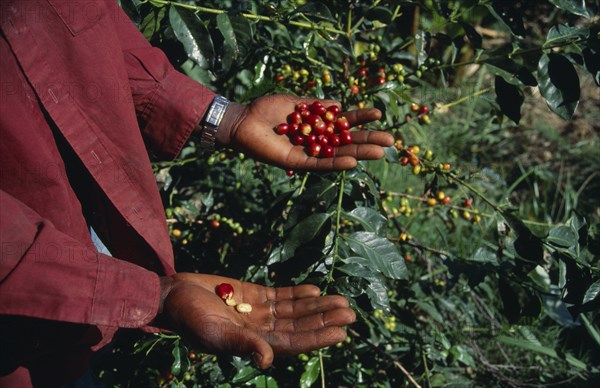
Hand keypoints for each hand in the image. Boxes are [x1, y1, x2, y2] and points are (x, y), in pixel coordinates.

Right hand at [156, 273, 355, 368]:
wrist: (173, 295)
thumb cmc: (190, 318)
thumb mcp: (215, 333)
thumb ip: (243, 344)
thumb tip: (267, 361)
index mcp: (253, 343)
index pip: (293, 342)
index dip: (317, 338)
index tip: (341, 332)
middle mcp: (260, 330)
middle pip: (299, 325)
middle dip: (324, 319)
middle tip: (351, 312)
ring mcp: (258, 311)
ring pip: (294, 310)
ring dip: (316, 305)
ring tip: (342, 300)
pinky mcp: (252, 294)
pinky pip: (281, 295)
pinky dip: (298, 293)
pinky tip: (315, 288)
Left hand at [217, 94, 393, 170]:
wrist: (243, 120)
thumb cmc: (266, 109)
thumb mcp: (296, 103)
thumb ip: (316, 106)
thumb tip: (339, 105)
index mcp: (316, 125)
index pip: (344, 123)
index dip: (361, 119)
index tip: (378, 113)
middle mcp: (316, 141)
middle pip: (347, 142)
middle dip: (368, 141)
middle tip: (391, 141)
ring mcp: (308, 153)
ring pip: (338, 156)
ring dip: (359, 154)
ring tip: (380, 152)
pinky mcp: (296, 163)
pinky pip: (319, 165)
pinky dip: (335, 164)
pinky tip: (352, 161)